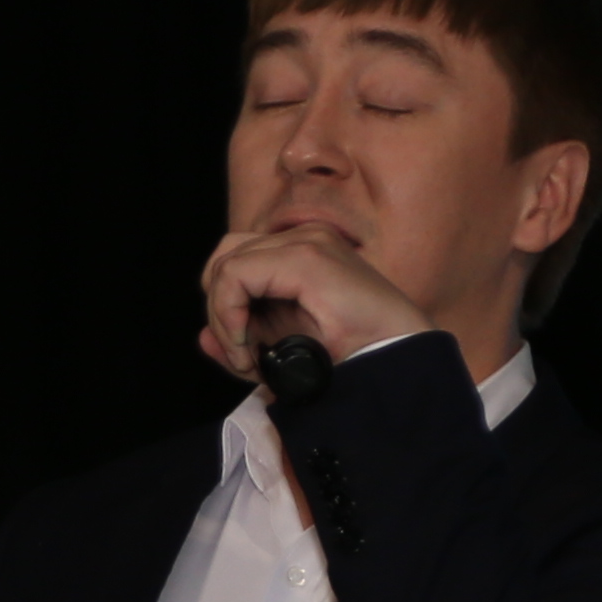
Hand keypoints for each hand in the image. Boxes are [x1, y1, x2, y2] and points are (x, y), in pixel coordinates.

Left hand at [193, 222, 434, 382]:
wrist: (398, 362)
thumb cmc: (356, 357)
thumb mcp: (288, 350)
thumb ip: (245, 342)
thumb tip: (203, 338)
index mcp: (304, 253)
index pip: (238, 262)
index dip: (225, 309)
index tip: (244, 356)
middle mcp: (304, 238)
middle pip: (226, 255)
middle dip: (220, 308)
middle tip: (240, 353)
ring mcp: (306, 242)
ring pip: (225, 264)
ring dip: (223, 313)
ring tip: (245, 353)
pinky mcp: (305, 257)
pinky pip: (236, 274)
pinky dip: (229, 313)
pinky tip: (247, 346)